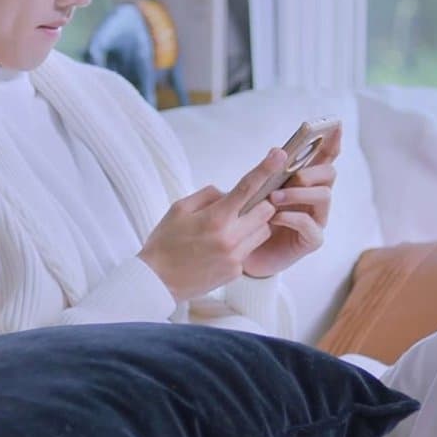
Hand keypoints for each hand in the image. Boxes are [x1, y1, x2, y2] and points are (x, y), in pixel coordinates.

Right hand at [137, 149, 283, 300]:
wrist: (157, 281)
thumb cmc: (164, 242)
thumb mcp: (178, 209)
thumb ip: (207, 195)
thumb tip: (229, 193)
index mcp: (214, 218)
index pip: (247, 188)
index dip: (265, 169)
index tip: (279, 155)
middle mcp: (229, 237)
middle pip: (266, 211)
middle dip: (260, 204)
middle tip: (243, 205)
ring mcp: (235, 257)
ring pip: (263, 231)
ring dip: (254, 224)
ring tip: (229, 229)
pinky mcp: (236, 271)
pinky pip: (250, 249)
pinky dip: (241, 243)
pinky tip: (219, 249)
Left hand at [242, 125, 341, 278]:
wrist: (241, 253)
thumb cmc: (249, 218)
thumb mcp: (254, 191)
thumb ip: (267, 173)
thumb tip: (277, 150)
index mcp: (304, 181)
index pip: (324, 158)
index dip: (332, 141)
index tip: (334, 124)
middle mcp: (314, 198)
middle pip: (329, 174)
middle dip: (312, 170)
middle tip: (292, 175)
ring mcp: (316, 219)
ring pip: (324, 196)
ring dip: (299, 193)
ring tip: (274, 198)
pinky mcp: (311, 240)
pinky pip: (311, 226)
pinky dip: (292, 217)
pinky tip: (274, 217)